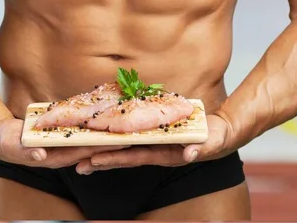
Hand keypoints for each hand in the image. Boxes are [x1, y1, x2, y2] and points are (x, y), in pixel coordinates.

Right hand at [0, 118, 128, 167]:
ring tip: (126, 122)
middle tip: (133, 131)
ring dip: (106, 131)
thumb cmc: (8, 142)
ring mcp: (63, 143)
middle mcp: (63, 151)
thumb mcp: (13, 146)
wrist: (3, 136)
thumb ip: (27, 153)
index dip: (102, 147)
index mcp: (55, 157)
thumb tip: (40, 155)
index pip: (83, 152)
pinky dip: (94, 123)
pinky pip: (81, 128)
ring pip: (89, 137)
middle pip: (92, 146)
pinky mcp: (62, 133)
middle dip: (112, 140)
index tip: (119, 142)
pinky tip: (107, 115)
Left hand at [75, 114, 233, 174]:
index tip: (96, 159)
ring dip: (102, 152)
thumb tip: (190, 155)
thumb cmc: (214, 138)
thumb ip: (201, 149)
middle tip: (77, 164)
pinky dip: (114, 137)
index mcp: (164, 154)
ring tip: (81, 158)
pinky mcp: (152, 133)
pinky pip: (130, 136)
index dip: (115, 158)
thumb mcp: (211, 143)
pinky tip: (101, 135)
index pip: (135, 157)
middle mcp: (154, 150)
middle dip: (100, 160)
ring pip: (123, 149)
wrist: (219, 132)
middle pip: (123, 156)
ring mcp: (152, 144)